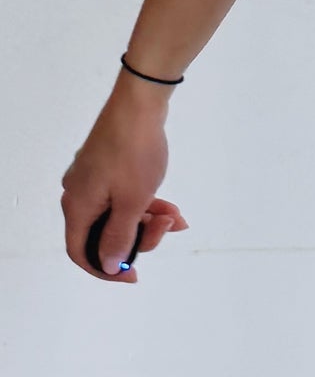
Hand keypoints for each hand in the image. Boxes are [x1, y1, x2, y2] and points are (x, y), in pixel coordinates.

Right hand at [61, 89, 189, 282]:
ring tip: (176, 217)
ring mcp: (93, 178)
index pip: (81, 252)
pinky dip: (145, 203)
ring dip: (148, 219)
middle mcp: (79, 193)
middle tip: (166, 228)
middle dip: (137, 237)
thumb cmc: (134, 151)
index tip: (132, 275)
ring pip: (118, 214)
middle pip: (103, 233)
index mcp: (77, 206)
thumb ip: (119, 237)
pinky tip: (171, 209)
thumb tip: (108, 265)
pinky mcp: (108, 165)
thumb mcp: (132, 202)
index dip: (104, 269)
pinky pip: (123, 195)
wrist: (141, 102)